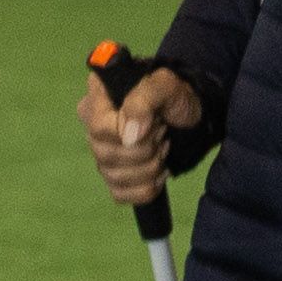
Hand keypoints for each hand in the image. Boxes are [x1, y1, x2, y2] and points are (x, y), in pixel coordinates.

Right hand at [78, 65, 204, 204]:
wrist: (190, 117)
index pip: (98, 128)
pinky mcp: (114, 179)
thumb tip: (128, 136)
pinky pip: (121, 195)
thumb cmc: (175, 96)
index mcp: (96, 101)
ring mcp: (101, 157)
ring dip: (150, 166)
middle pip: (107, 156)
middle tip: (162, 132)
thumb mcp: (165, 85)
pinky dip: (147, 187)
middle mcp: (91, 130)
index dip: (128, 132)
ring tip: (162, 147)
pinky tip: (159, 170)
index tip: (155, 121)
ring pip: (115, 178)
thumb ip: (144, 101)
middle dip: (146, 149)